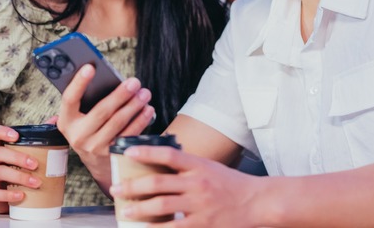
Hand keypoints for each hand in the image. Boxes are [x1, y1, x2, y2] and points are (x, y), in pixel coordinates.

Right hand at [0, 124, 38, 212]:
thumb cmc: (11, 169)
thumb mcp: (19, 154)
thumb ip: (35, 137)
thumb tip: (55, 120)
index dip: (1, 131)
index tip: (16, 136)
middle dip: (18, 157)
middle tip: (35, 164)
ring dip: (19, 176)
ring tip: (36, 182)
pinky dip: (8, 195)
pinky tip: (21, 195)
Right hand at [57, 64, 155, 190]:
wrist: (96, 163)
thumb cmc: (89, 129)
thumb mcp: (79, 118)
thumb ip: (86, 100)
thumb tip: (104, 77)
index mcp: (67, 121)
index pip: (69, 99)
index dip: (79, 82)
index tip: (90, 67)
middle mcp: (79, 136)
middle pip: (101, 111)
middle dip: (120, 94)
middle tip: (134, 82)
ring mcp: (95, 147)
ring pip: (118, 122)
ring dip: (134, 106)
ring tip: (144, 93)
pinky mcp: (112, 155)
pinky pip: (129, 134)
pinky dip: (140, 120)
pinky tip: (147, 109)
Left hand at [110, 146, 261, 226]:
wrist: (258, 202)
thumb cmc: (231, 184)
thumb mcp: (210, 168)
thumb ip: (187, 168)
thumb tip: (158, 167)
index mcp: (199, 165)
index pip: (168, 155)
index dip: (146, 152)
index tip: (128, 152)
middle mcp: (198, 183)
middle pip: (158, 183)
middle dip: (132, 186)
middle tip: (116, 188)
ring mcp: (200, 205)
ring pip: (162, 207)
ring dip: (139, 209)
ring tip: (125, 211)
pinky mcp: (203, 225)